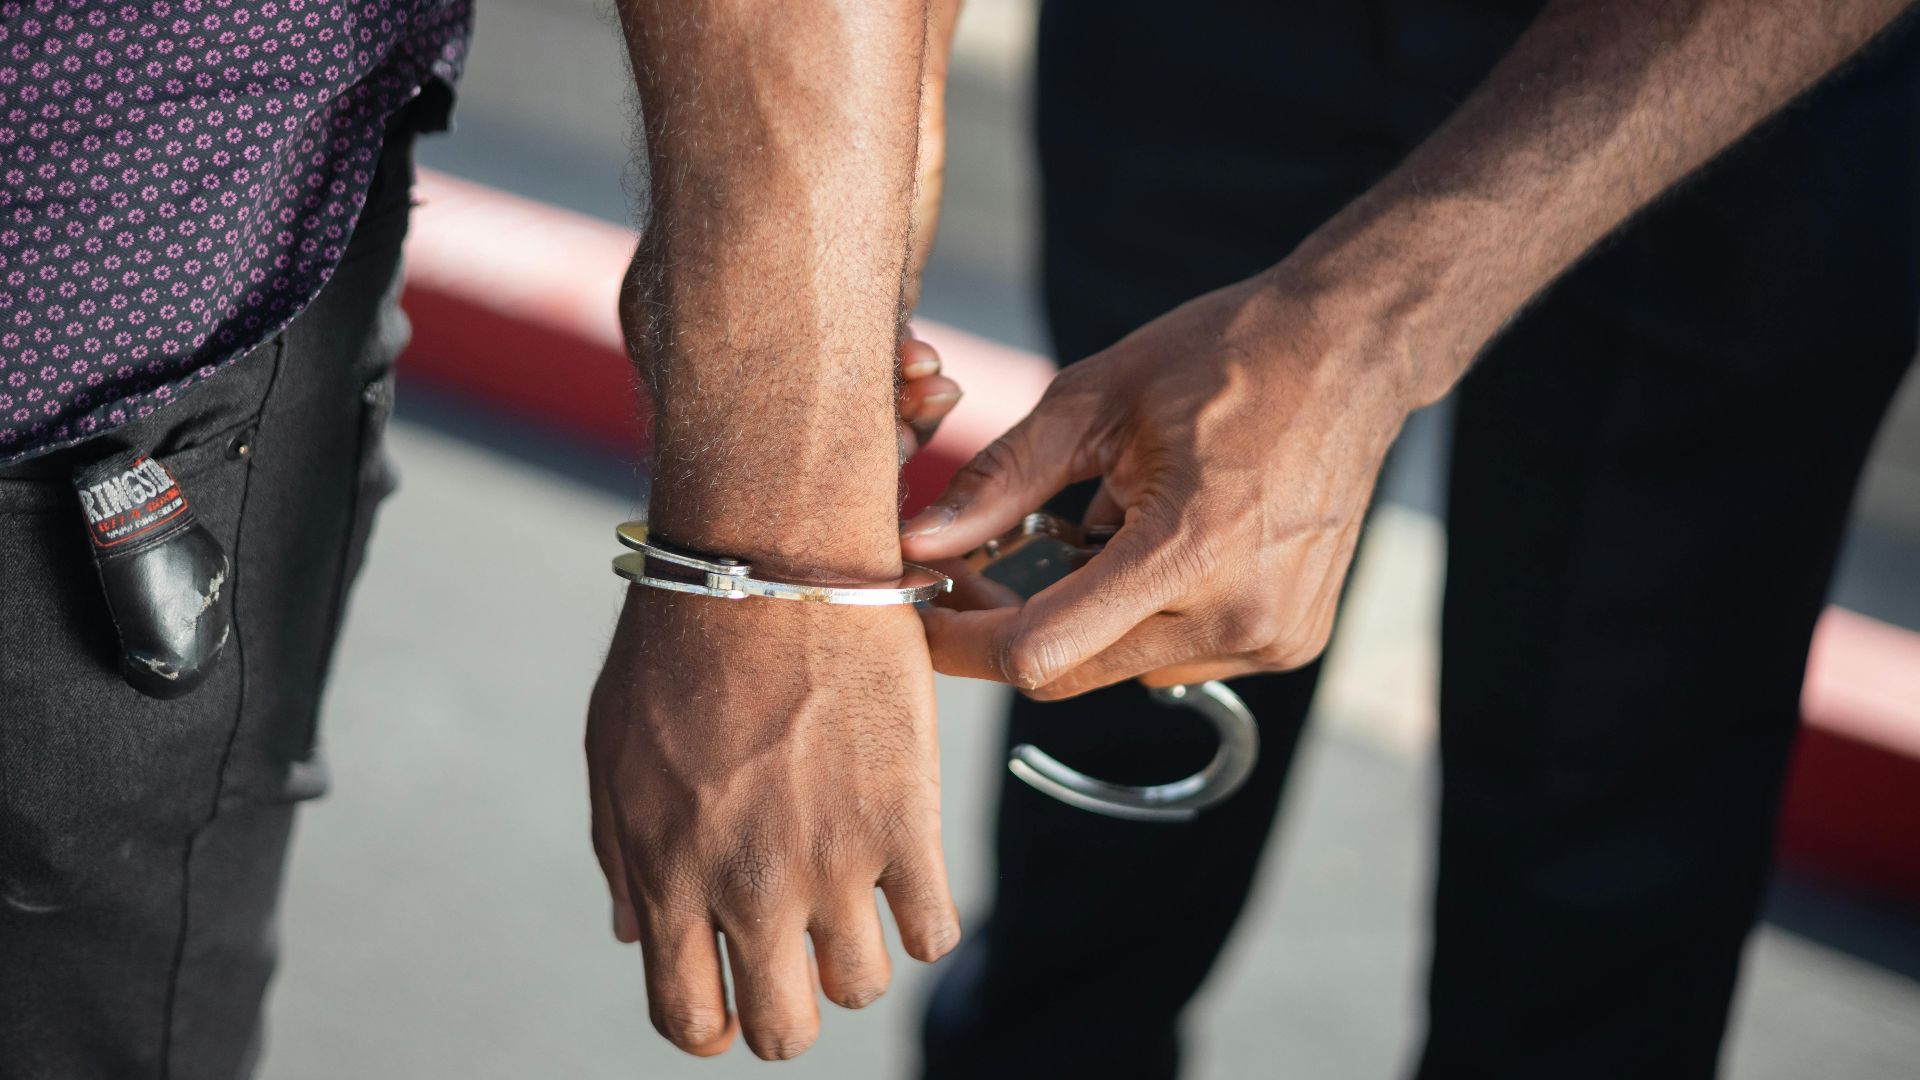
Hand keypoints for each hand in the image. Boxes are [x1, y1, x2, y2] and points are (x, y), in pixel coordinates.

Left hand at [588, 592, 958, 1059]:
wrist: (772, 561)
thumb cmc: (680, 647)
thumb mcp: (614, 755)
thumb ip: (623, 857)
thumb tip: (632, 934)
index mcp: (668, 874)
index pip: (690, 1018)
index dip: (713, 1026)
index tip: (731, 1004)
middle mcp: (750, 885)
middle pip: (782, 1030)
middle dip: (786, 1012)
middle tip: (797, 961)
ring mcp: (835, 859)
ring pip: (862, 986)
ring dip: (855, 956)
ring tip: (853, 895)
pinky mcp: (907, 819)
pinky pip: (936, 932)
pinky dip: (924, 920)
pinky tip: (907, 873)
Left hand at [899, 270, 1415, 697]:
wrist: (1351, 354)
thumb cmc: (1225, 358)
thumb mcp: (1096, 400)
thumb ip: (1002, 480)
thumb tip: (921, 540)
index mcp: (1188, 550)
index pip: (1038, 650)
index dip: (960, 644)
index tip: (919, 612)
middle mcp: (1237, 613)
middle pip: (1070, 671)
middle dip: (1007, 629)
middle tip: (974, 570)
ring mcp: (1272, 637)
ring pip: (1121, 669)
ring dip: (1085, 619)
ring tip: (1102, 530)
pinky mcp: (1290, 643)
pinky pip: (1178, 657)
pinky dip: (1146, 616)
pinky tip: (1166, 545)